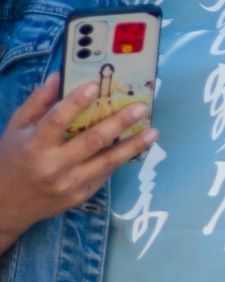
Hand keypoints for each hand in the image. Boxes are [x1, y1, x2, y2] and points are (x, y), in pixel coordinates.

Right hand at [0, 73, 154, 253]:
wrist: (7, 203)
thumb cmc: (12, 159)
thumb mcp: (16, 129)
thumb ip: (36, 103)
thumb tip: (57, 77)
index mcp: (34, 145)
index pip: (57, 120)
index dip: (75, 102)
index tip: (94, 86)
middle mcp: (53, 166)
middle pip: (92, 141)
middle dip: (119, 123)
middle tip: (140, 108)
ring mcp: (69, 183)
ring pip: (107, 161)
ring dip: (133, 145)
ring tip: (153, 132)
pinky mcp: (81, 195)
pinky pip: (105, 174)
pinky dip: (121, 160)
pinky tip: (136, 147)